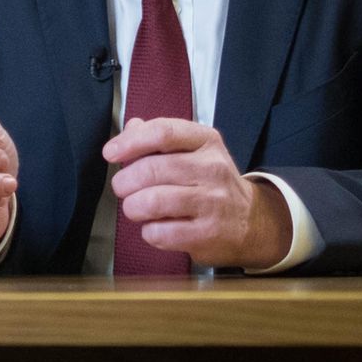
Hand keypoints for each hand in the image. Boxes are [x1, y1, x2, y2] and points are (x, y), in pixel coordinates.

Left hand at [103, 118, 290, 269]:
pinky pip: (160, 233)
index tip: (110, 153)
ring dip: (132, 207)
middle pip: (152, 169)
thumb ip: (160, 138)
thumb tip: (130, 128)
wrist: (251, 222)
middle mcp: (213, 168)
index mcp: (206, 141)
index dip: (130, 142)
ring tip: (135, 208)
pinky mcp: (207, 234)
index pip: (164, 132)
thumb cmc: (211, 183)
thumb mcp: (194, 151)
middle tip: (121, 188)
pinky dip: (148, 232)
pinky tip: (155, 228)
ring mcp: (213, 202)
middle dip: (125, 181)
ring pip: (153, 202)